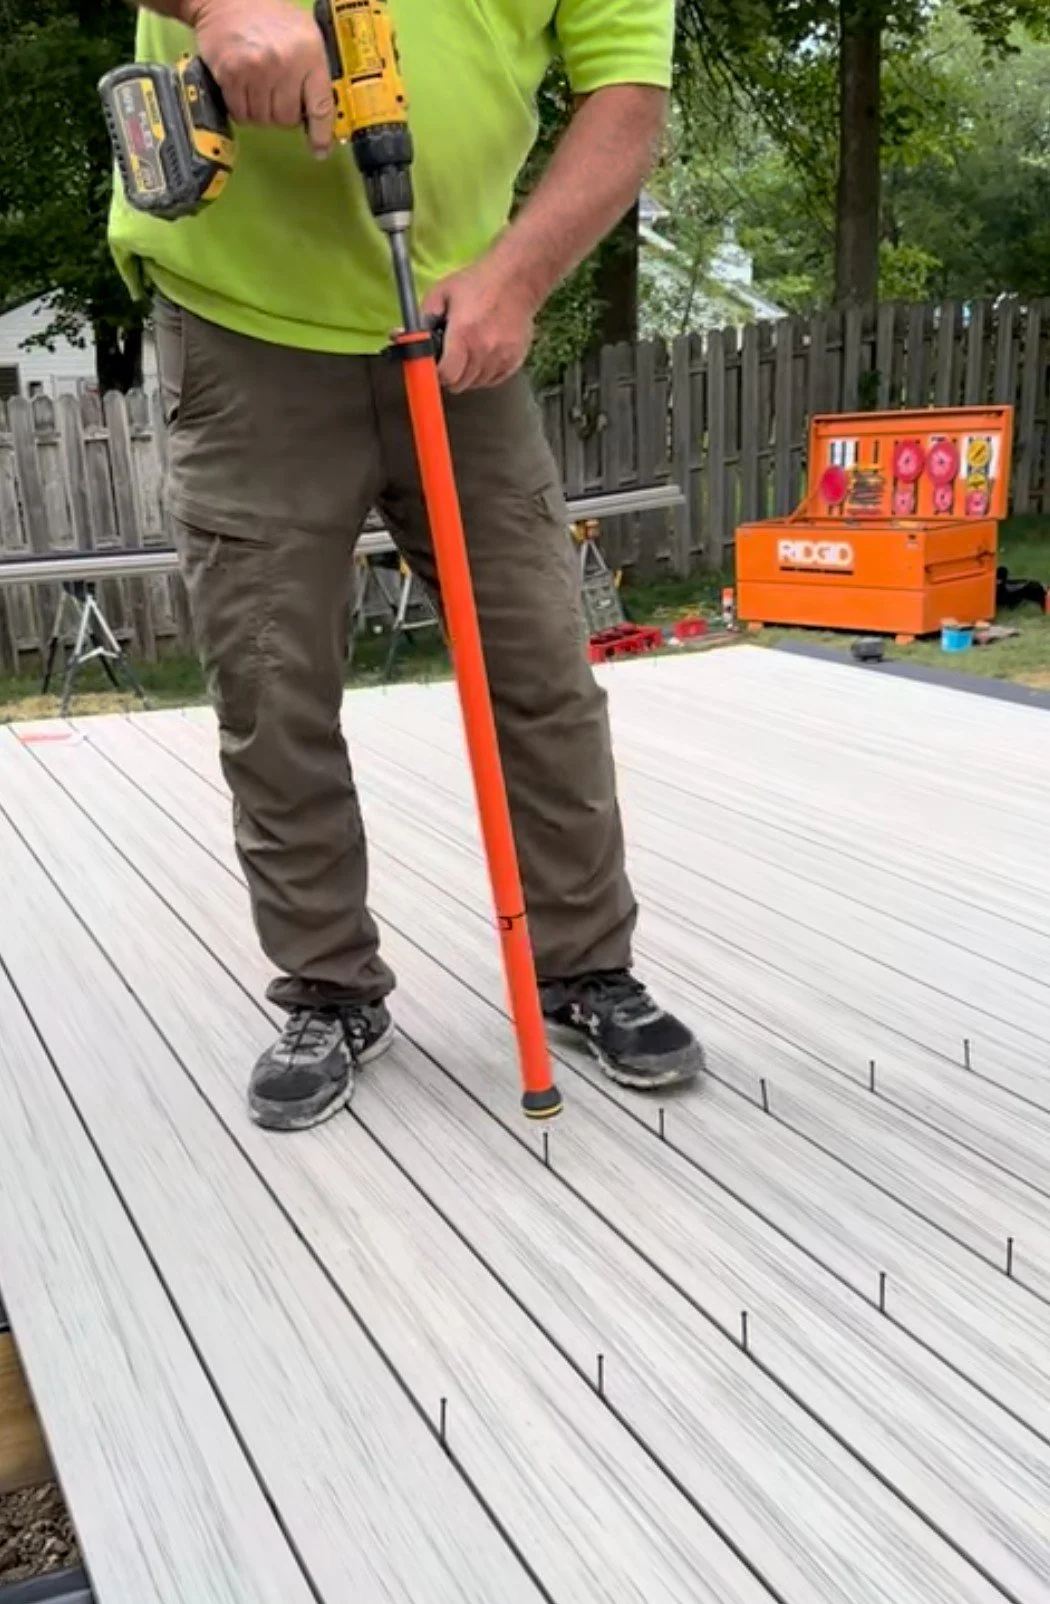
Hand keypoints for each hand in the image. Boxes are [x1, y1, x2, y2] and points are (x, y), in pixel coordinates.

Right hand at [188, 0, 335, 157]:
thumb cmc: (270, 17)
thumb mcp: (305, 36)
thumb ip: (314, 73)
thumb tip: (317, 117)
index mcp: (310, 54)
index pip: (320, 107)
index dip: (321, 134)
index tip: (320, 150)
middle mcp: (285, 64)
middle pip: (286, 119)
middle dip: (281, 114)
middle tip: (275, 94)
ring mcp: (257, 70)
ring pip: (263, 120)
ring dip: (260, 112)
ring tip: (257, 87)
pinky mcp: (232, 75)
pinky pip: (241, 114)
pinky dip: (241, 109)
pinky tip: (242, 89)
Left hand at [422, 260, 534, 392]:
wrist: (516, 279)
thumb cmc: (479, 283)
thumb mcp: (441, 293)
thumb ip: (422, 318)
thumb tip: (401, 337)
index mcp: (463, 334)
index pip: (446, 376)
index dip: (436, 374)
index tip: (434, 366)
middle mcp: (484, 350)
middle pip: (459, 384)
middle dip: (450, 374)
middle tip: (450, 356)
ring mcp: (501, 358)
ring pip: (476, 384)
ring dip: (468, 374)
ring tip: (468, 351)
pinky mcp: (514, 361)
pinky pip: (493, 381)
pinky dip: (485, 373)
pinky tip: (483, 353)